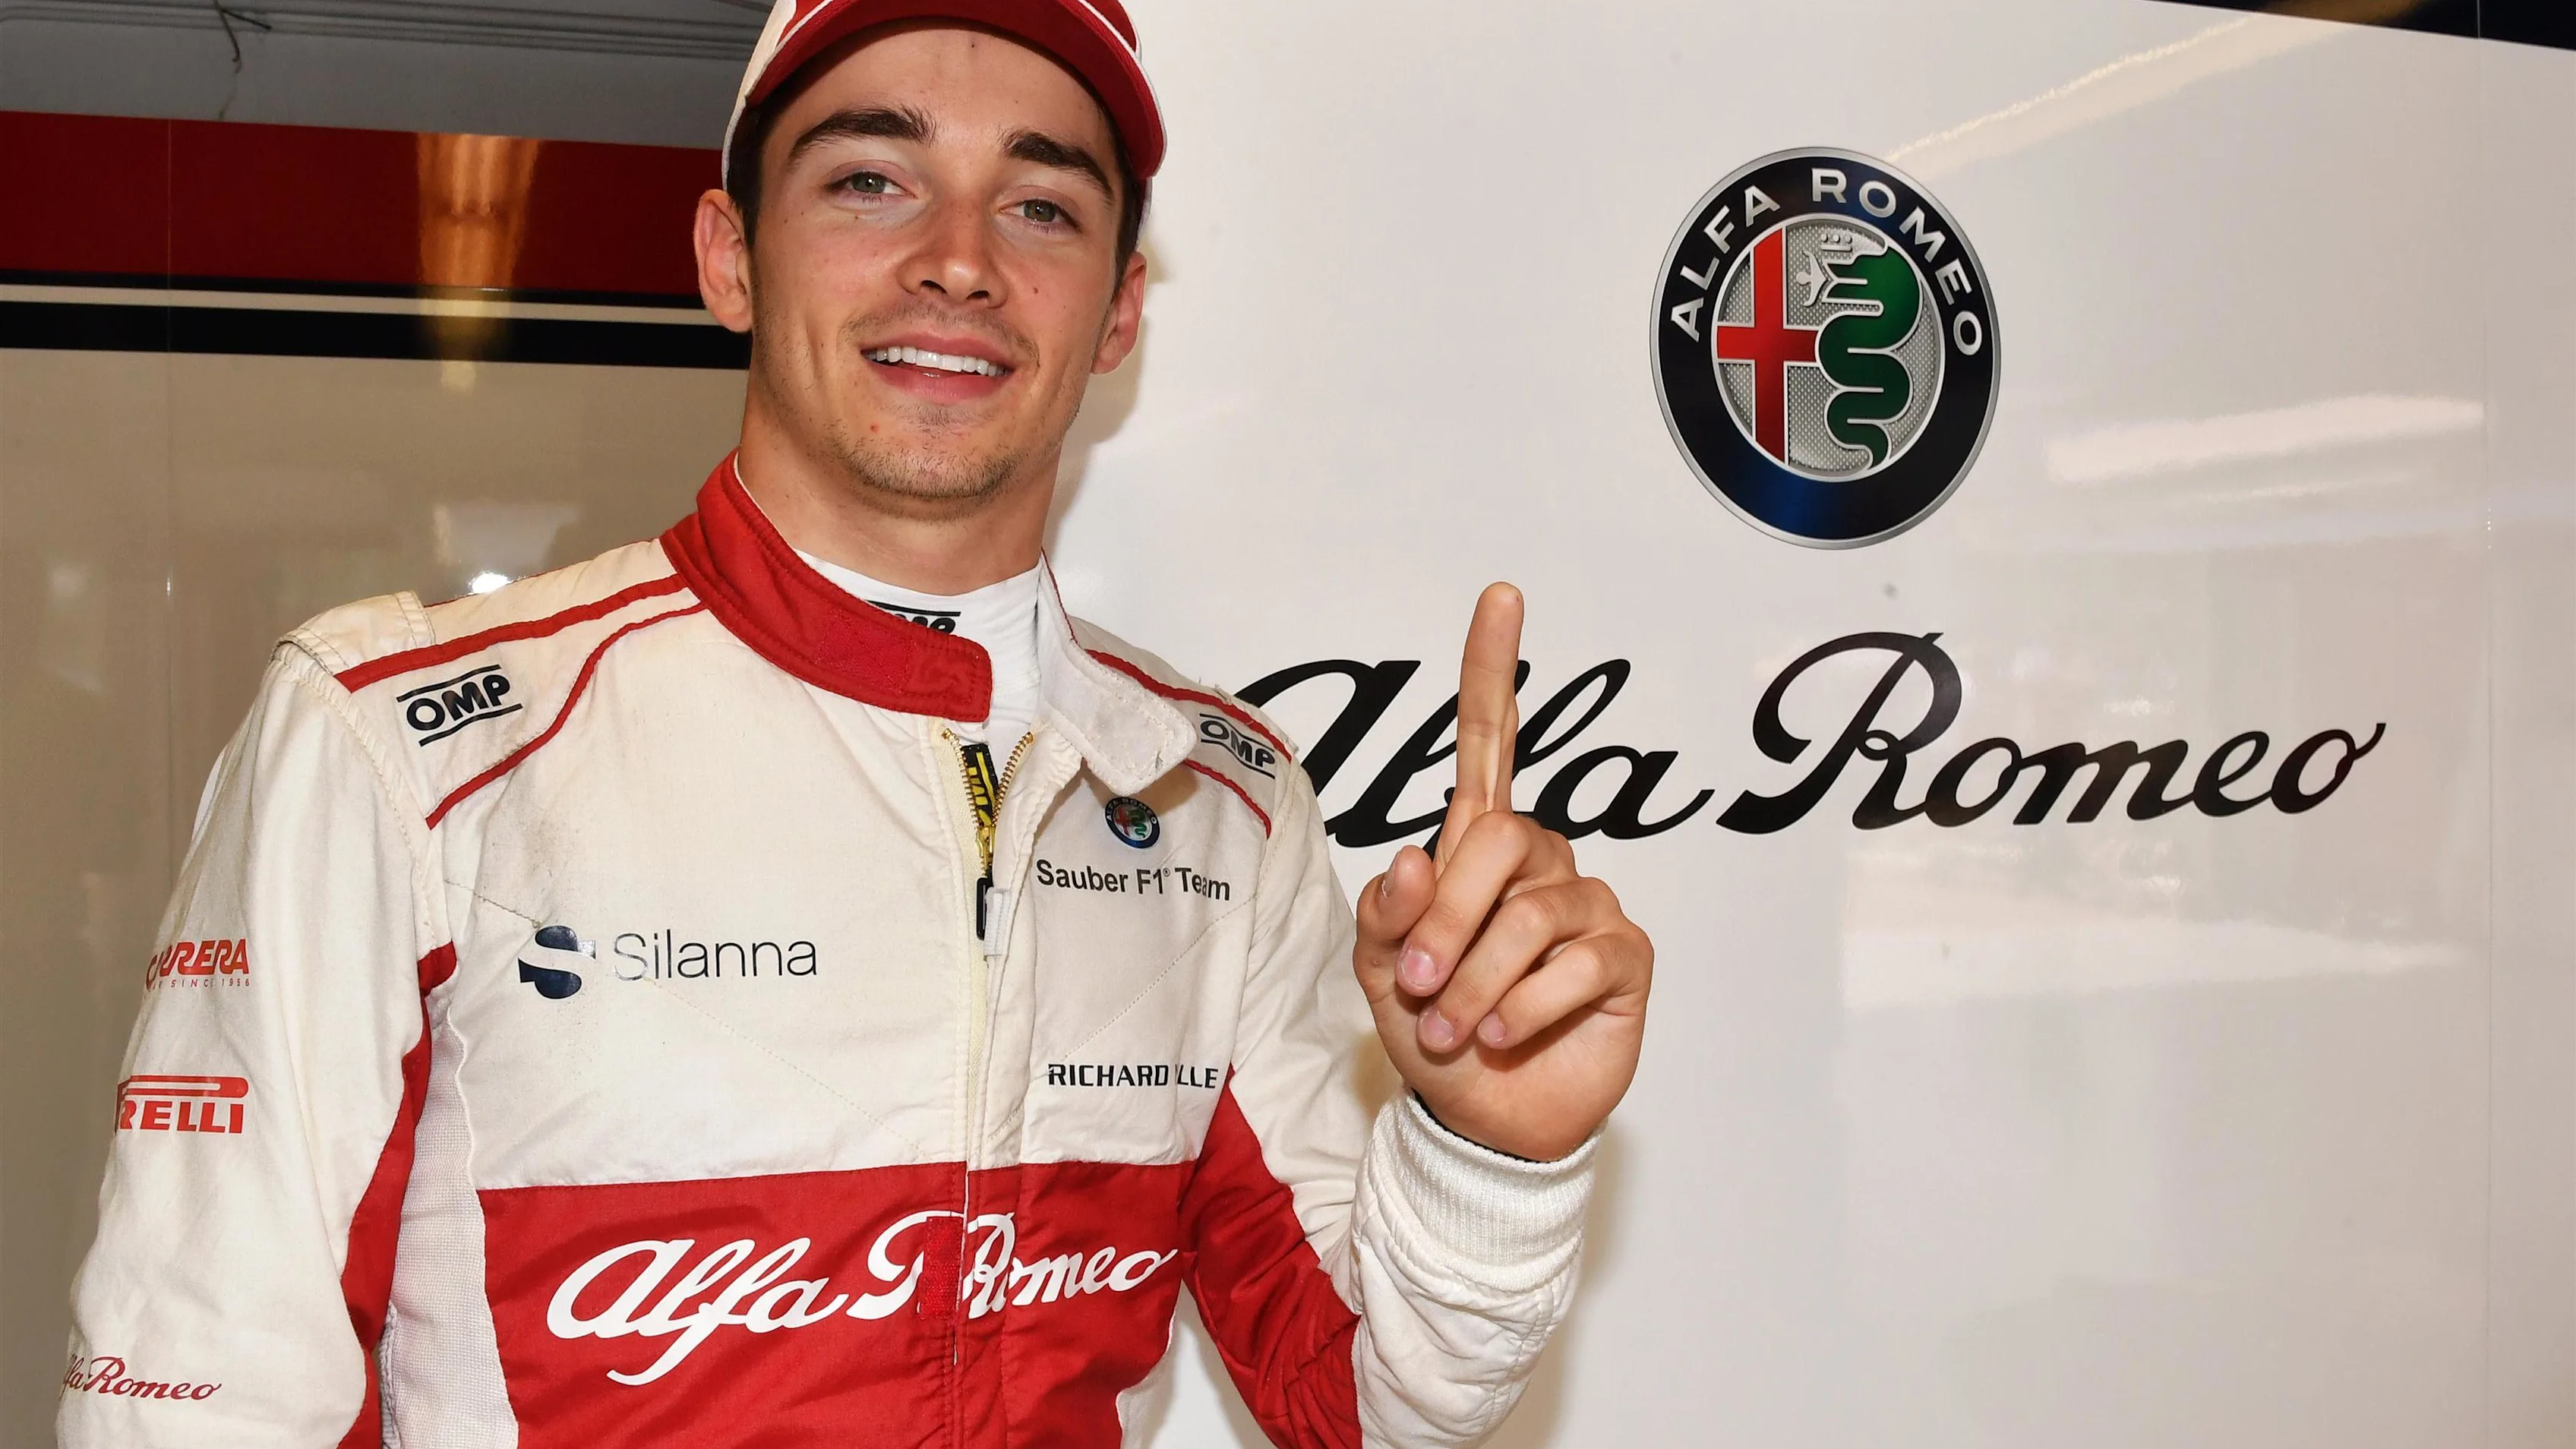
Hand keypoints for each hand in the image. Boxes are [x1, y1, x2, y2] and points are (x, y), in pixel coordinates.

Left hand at [1352, 583, 1652, 1161]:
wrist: (1485, 1121)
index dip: (1493, 672)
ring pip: (1532, 916)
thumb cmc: (1436, 1033)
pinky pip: (1574, 965)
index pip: (1493, 744)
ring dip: (1478, 980)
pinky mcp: (1626, 959)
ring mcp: (1589, 906)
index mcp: (1478, 849)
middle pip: (1502, 839)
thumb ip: (1389, 915)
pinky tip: (1505, 1036)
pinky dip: (1523, 1009)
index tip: (1500, 597)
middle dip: (1449, 917)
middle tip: (1420, 985)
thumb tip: (1414, 854)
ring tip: (1456, 1026)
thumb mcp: (1383, 975)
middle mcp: (1540, 863)